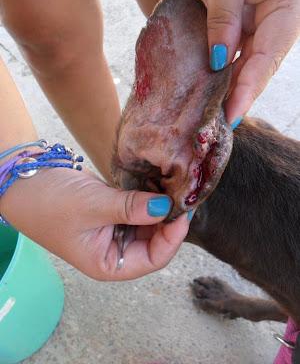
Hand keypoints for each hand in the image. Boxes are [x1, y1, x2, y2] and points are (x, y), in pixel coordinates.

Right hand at [0, 168, 188, 280]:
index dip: (171, 239)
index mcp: (108, 263)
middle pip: (154, 241)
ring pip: (148, 223)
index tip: (182, 214)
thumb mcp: (92, 207)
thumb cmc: (49, 203)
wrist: (24, 182)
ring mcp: (114, 229)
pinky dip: (148, 197)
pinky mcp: (113, 211)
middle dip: (169, 221)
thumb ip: (130, 209)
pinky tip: (158, 184)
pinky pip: (137, 207)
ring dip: (160, 207)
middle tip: (183, 196)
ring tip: (173, 187)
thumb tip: (165, 207)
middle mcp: (114, 250)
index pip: (152, 259)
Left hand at [202, 0, 299, 123]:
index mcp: (286, 9)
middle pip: (258, 68)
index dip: (246, 92)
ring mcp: (266, 22)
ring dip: (230, 87)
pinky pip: (241, 52)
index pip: (265, 60)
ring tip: (210, 112)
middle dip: (237, 97)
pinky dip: (226, 69)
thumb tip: (218, 60)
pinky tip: (211, 85)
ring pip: (249, 64)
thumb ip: (223, 17)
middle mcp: (280, 21)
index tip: (230, 117)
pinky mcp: (252, 21)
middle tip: (214, 124)